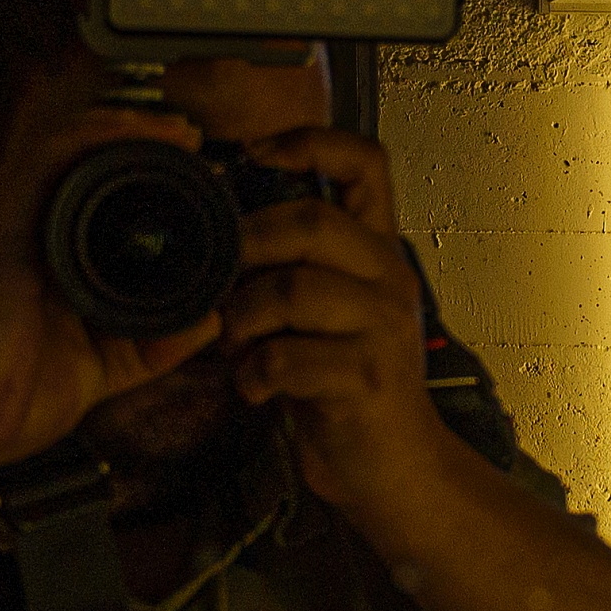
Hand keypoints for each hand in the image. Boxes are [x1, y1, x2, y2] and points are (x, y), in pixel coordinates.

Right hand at [0, 99, 221, 476]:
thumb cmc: (3, 404)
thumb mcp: (98, 370)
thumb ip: (148, 347)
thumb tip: (208, 322)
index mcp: (34, 254)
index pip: (84, 189)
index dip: (136, 169)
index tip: (193, 173)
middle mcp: (15, 227)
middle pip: (77, 157)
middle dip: (137, 139)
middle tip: (191, 142)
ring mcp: (3, 220)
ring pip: (65, 144)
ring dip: (124, 129)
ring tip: (177, 133)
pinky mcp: (0, 224)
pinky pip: (47, 157)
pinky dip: (95, 136)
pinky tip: (138, 133)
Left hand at [215, 127, 463, 522]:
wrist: (395, 468)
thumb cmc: (344, 387)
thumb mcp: (324, 312)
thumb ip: (289, 266)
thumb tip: (215, 235)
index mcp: (377, 250)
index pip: (366, 163)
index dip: (310, 143)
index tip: (254, 154)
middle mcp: (389, 277)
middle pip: (309, 222)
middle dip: (246, 248)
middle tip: (220, 286)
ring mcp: (384, 327)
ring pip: (291, 289)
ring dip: (241, 320)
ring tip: (234, 347)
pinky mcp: (366, 378)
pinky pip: (287, 358)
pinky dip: (253, 376)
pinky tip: (255, 389)